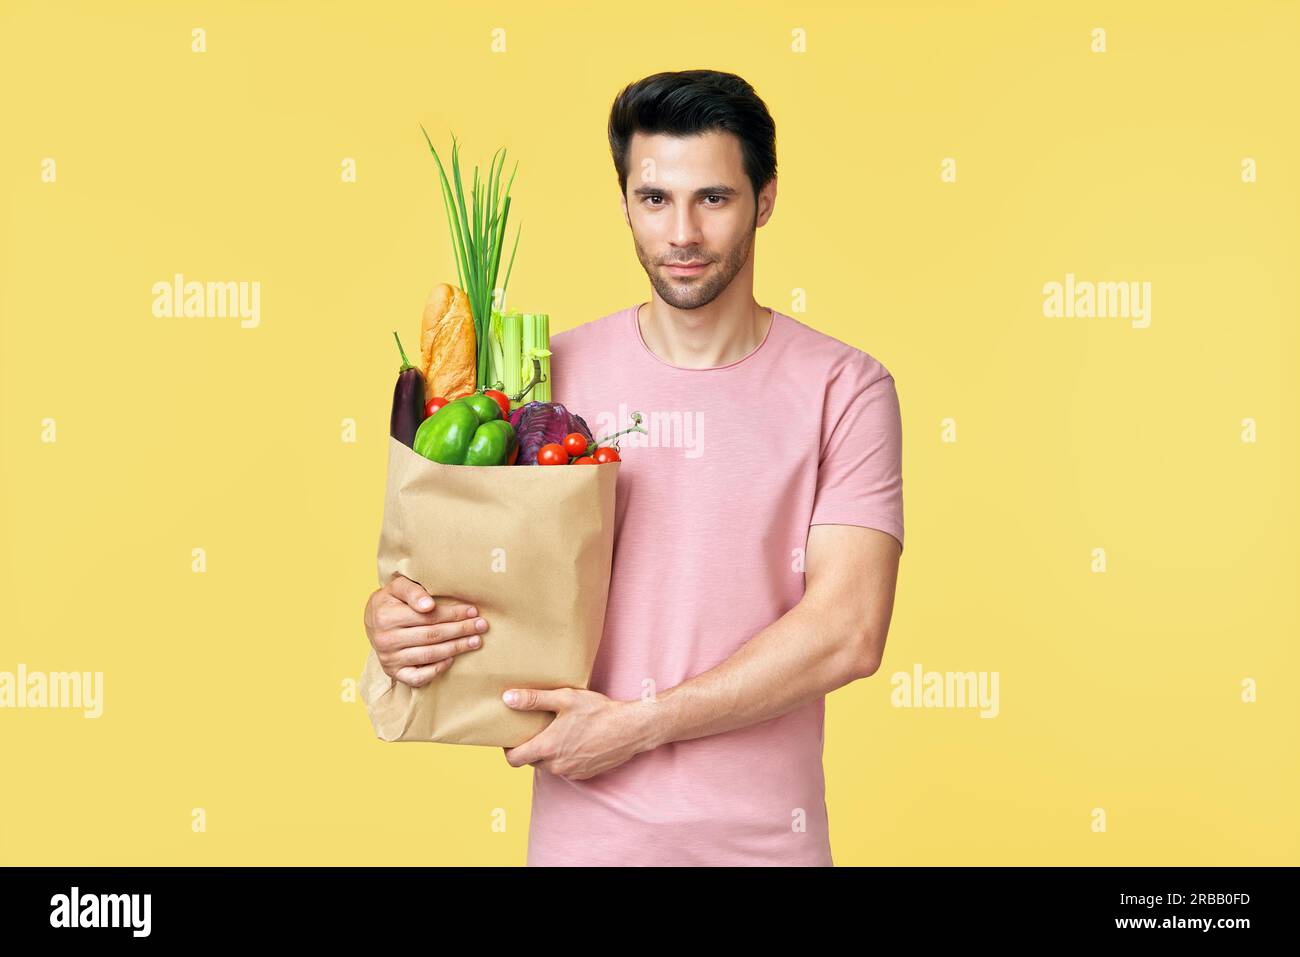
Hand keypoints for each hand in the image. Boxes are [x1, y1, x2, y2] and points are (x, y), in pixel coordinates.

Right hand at [363, 575, 488, 687]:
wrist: (372, 619)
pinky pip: (417, 677)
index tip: (473, 611)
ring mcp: (389, 658)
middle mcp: (385, 639)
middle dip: (460, 630)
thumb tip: (429, 605)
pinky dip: (436, 670)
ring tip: (476, 641)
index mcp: (386, 616)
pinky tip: (452, 659)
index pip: (428, 617)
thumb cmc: (391, 600)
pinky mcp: (393, 672)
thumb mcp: (398, 587)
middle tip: (481, 626)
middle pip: (432, 636)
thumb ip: (413, 591)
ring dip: (456, 648)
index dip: (453, 614)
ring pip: (429, 655)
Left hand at [500, 688, 656, 780]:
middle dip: (529, 747)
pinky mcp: (584, 774)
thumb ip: (534, 699)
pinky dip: (564, 757)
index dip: (507, 750)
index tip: (511, 737)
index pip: (513, 760)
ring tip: (556, 732)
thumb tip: (508, 698)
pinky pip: (565, 768)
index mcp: (548, 747)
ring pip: (548, 765)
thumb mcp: (565, 698)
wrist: (630, 728)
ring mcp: (571, 772)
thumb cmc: (598, 711)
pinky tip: (574, 740)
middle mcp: (557, 765)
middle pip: (530, 761)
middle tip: (534, 729)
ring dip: (547, 752)